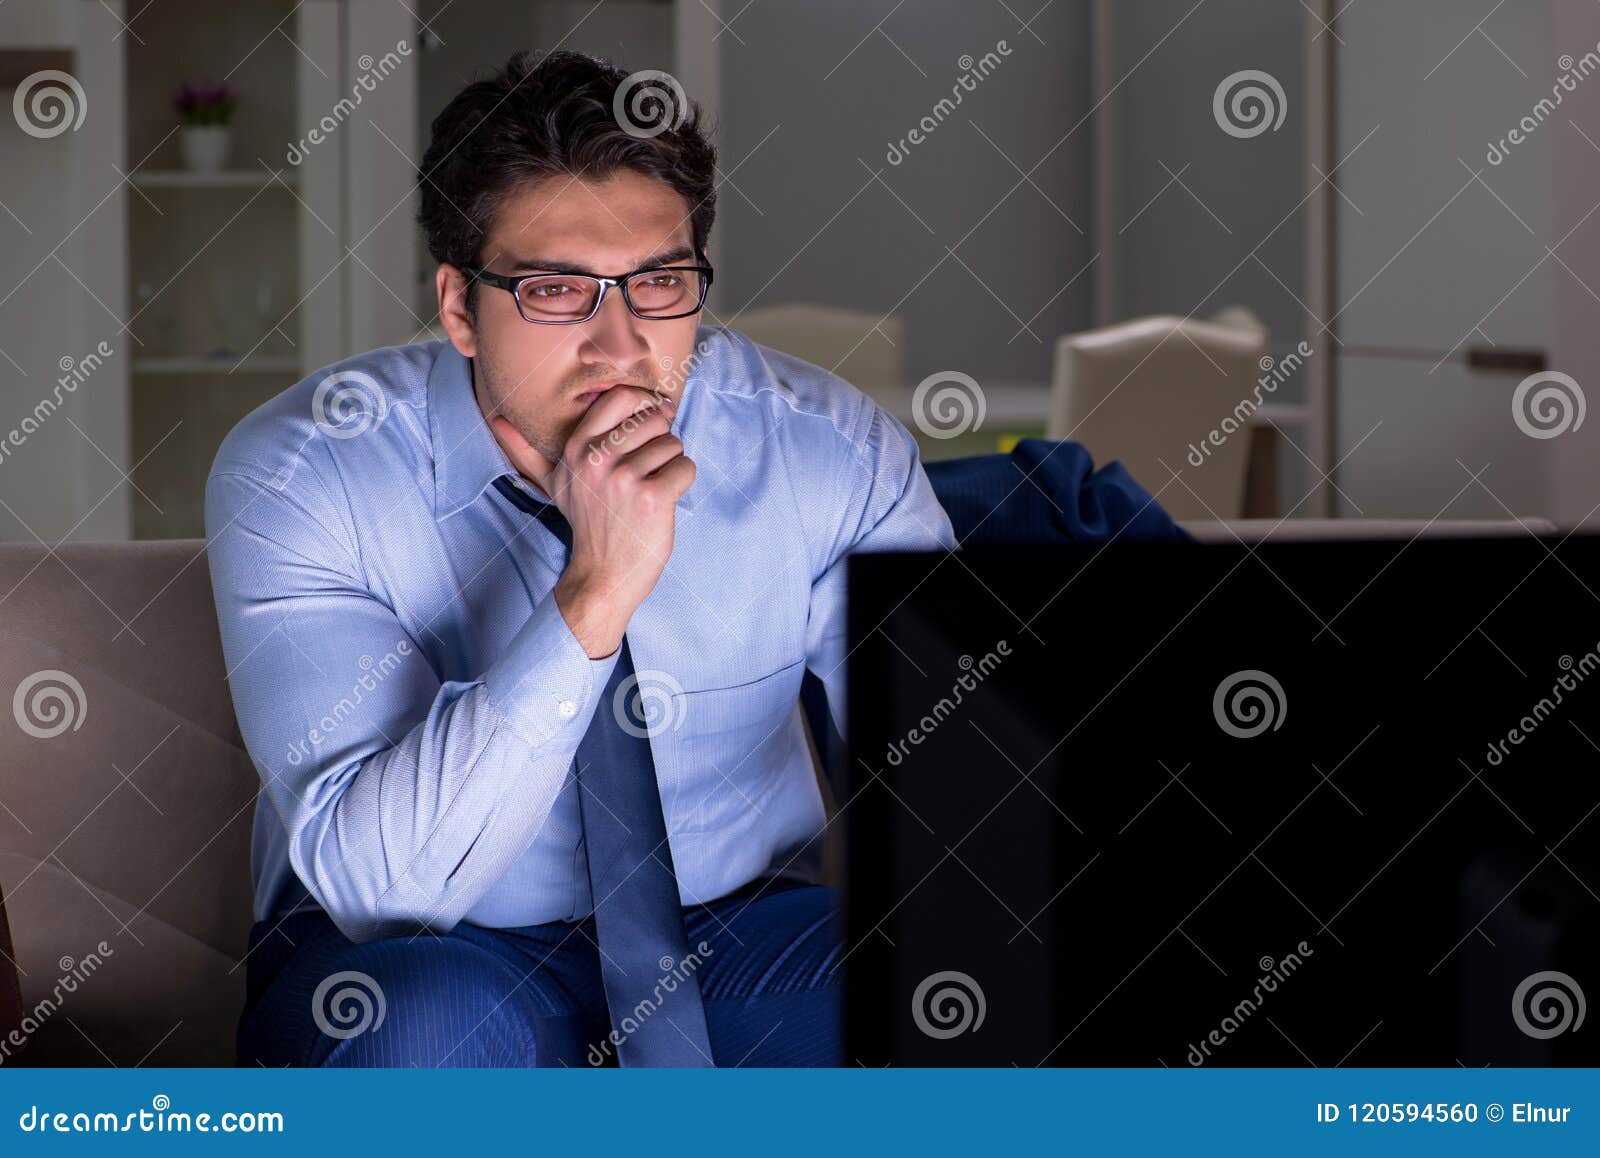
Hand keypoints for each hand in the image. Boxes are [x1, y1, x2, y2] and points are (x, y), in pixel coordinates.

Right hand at [492, 386, 693, 657]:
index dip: (642, 406)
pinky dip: (683, 482)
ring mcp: (624, 477)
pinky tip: (664, 501)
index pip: (620, 398)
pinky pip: (686, 467)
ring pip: (673, 445)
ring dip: (671, 466)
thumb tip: (497, 422)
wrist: (603, 574)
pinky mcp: (652, 496)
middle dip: (660, 442)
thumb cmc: (586, 524)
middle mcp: (597, 458)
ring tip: (651, 488)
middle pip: (655, 419)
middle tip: (646, 470)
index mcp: (577, 448)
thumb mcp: (553, 484)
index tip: (648, 427)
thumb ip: (526, 451)